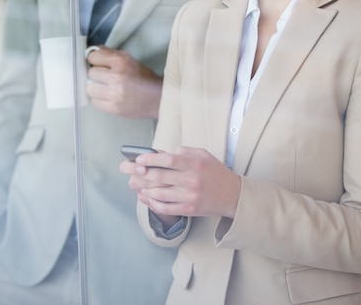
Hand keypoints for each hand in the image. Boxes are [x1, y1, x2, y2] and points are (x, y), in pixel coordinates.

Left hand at [86, 46, 161, 118]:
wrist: (158, 98)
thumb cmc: (144, 78)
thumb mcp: (129, 60)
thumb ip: (111, 54)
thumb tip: (93, 50)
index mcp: (121, 61)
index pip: (93, 57)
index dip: (95, 60)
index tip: (99, 64)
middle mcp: (116, 76)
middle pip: (90, 73)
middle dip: (97, 75)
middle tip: (105, 78)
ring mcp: (114, 93)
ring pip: (89, 89)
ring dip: (96, 89)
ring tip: (105, 88)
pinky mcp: (113, 108)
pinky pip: (94, 102)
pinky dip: (99, 100)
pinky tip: (108, 97)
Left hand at [120, 147, 240, 219]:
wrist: (232, 195)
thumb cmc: (215, 172)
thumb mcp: (204, 155)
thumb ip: (185, 151)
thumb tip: (166, 152)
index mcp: (195, 164)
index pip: (168, 160)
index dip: (151, 159)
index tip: (138, 159)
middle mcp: (192, 180)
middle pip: (161, 176)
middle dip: (141, 173)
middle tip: (129, 170)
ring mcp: (190, 196)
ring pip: (161, 193)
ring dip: (145, 189)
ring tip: (135, 185)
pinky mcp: (189, 209)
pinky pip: (166, 208)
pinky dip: (153, 204)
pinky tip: (146, 198)